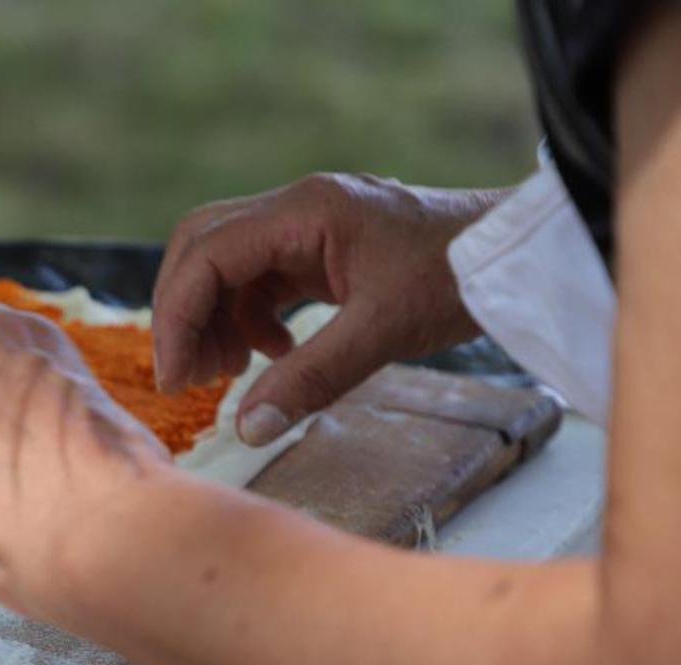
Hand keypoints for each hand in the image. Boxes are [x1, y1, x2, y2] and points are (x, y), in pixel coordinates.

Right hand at [153, 173, 508, 444]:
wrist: (516, 255)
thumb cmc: (458, 278)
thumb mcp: (383, 331)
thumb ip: (312, 378)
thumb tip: (247, 429)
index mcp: (305, 212)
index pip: (206, 255)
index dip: (177, 317)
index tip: (174, 376)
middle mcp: (296, 209)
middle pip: (200, 248)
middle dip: (183, 313)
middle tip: (184, 376)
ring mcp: (307, 226)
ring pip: (225, 264)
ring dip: (213, 318)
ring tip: (224, 375)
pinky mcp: (320, 247)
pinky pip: (260, 278)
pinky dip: (250, 319)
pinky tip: (275, 356)